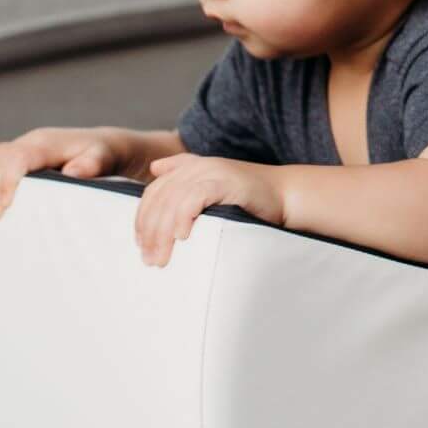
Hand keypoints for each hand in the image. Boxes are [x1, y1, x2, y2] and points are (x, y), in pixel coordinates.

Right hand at [0, 127, 124, 219]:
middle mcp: (32, 141)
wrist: (104, 145)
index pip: (18, 157)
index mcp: (48, 143)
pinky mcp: (19, 154)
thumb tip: (72, 173)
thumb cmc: (104, 156)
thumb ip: (91, 165)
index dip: (7, 179)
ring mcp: (24, 146)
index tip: (5, 205)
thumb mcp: (104, 159)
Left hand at [135, 154, 284, 267]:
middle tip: (149, 260)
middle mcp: (196, 166)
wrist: (286, 194)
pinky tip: (181, 237)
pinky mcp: (225, 180)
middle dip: (150, 232)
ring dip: (163, 233)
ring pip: (172, 201)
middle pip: (159, 199)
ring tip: (162, 258)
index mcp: (189, 168)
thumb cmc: (250, 199)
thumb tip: (155, 169)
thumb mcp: (213, 187)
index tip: (141, 247)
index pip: (154, 193)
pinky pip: (194, 198)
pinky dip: (183, 218)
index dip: (143, 220)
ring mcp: (211, 172)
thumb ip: (186, 178)